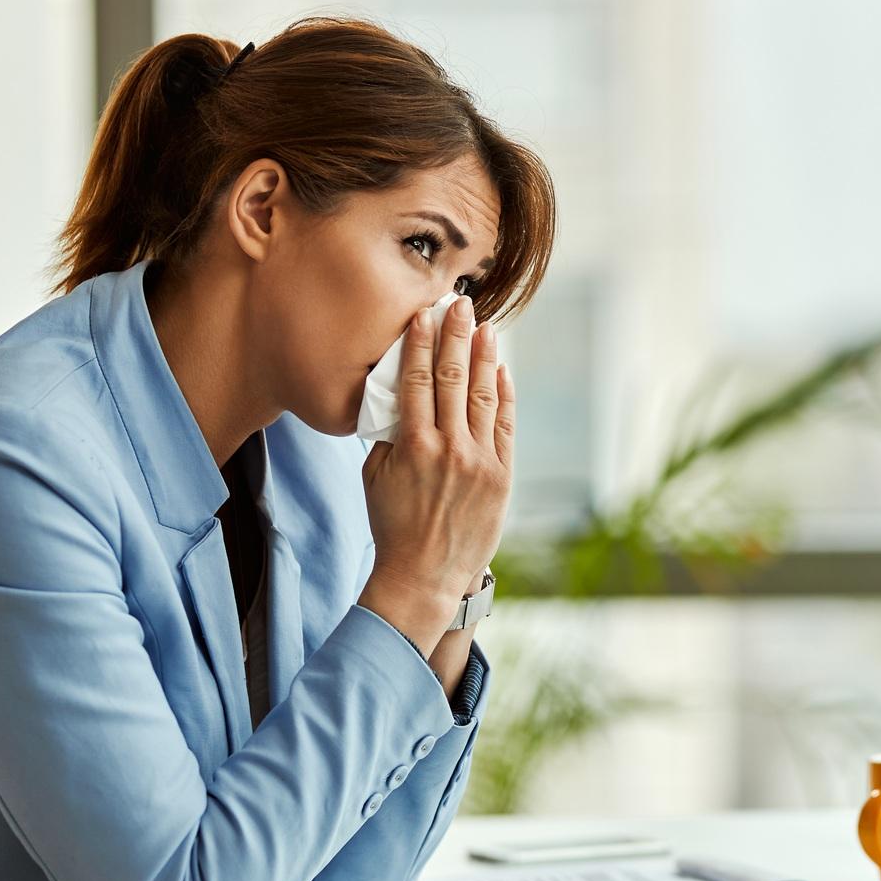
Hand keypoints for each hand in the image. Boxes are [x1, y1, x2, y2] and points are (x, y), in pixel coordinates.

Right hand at [357, 298, 514, 656]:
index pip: (417, 379)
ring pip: (485, 396)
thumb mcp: (375, 477)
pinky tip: (502, 371)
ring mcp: (480, 461)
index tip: (423, 314)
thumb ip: (388, 434)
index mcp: (413, 445)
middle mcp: (449, 448)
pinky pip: (505, 425)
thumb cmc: (393, 525)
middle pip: (454, 377)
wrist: (425, 575)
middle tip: (460, 304)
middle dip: (456, 336)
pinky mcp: (502, 475)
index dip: (421, 342)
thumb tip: (398, 397)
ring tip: (485, 328)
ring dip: (485, 357)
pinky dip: (504, 395)